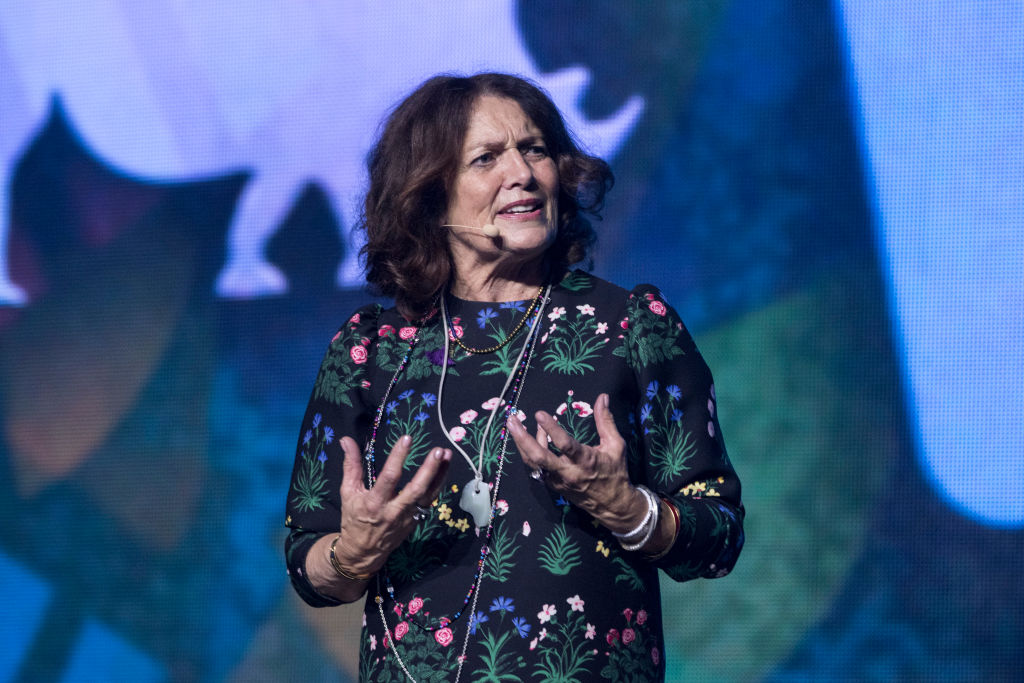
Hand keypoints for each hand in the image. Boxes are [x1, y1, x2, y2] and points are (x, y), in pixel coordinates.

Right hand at [333, 434, 451, 576]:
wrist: (364, 551)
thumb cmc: (354, 518)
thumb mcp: (348, 492)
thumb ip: (351, 465)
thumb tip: (346, 440)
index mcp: (375, 503)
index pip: (390, 477)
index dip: (398, 457)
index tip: (407, 438)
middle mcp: (394, 510)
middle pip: (416, 489)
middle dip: (429, 469)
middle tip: (439, 451)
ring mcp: (408, 516)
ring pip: (429, 495)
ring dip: (440, 475)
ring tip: (447, 456)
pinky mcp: (416, 520)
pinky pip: (430, 500)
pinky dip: (438, 485)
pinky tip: (444, 470)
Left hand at [507, 393, 645, 533]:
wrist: (612, 505)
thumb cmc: (615, 472)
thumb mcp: (615, 445)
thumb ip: (605, 420)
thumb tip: (603, 397)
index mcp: (585, 461)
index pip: (564, 444)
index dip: (551, 428)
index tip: (539, 414)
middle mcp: (568, 472)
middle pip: (539, 457)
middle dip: (522, 438)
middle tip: (511, 421)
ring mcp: (557, 480)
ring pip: (533, 462)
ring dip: (522, 443)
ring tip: (514, 424)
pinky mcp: (553, 484)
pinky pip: (537, 467)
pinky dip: (531, 451)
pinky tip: (532, 438)